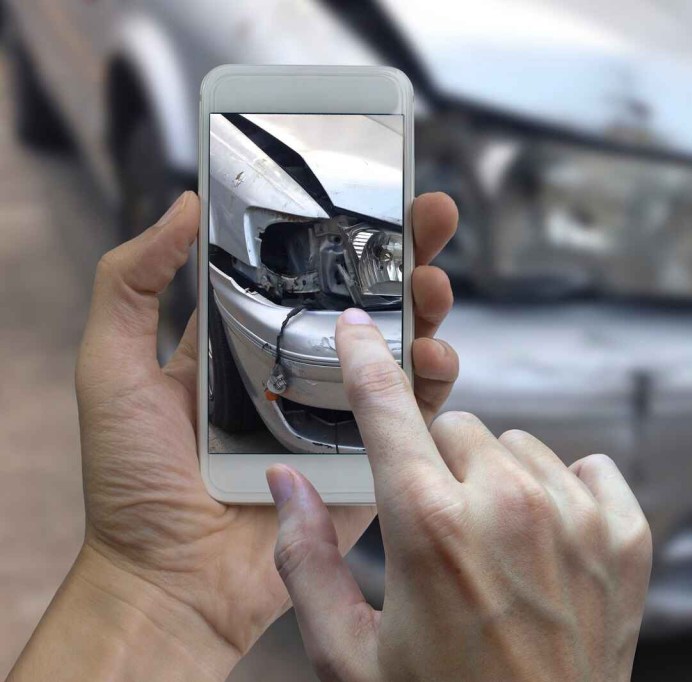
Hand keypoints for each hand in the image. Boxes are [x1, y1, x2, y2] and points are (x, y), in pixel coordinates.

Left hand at [69, 192, 458, 669]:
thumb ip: (131, 281)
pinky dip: (435, 383)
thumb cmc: (132, 481)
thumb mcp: (111, 366)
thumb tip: (184, 203)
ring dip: (427, 310)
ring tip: (434, 287)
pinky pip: (413, 415)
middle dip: (405, 256)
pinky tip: (436, 358)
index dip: (342, 231)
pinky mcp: (369, 460)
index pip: (306, 271)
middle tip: (431, 218)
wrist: (170, 580)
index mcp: (249, 341)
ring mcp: (340, 415)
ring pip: (400, 349)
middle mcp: (302, 370)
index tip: (375, 190)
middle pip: (367, 300)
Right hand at [267, 310, 652, 679]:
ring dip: (499, 481)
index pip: (387, 411)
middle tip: (439, 529)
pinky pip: (588, 468)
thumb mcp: (349, 655)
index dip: (365, 362)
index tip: (358, 330)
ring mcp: (576, 516)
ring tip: (495, 550)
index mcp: (430, 526)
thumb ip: (305, 561)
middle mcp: (509, 505)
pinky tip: (549, 545)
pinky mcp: (626, 534)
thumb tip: (287, 485)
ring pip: (520, 446)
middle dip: (438, 464)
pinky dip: (565, 494)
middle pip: (457, 428)